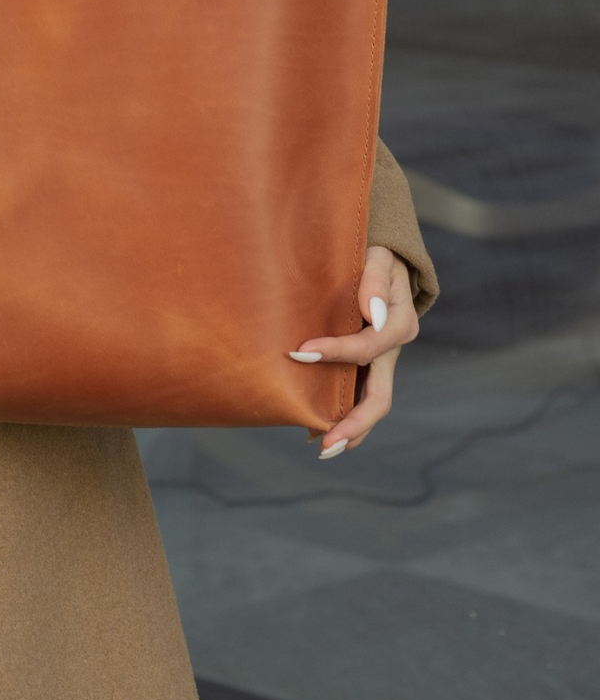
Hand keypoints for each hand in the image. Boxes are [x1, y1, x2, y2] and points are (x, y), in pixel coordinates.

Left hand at [288, 244, 417, 459]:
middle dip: (353, 423)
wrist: (381, 254)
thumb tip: (371, 315)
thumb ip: (374, 281)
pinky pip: (357, 392)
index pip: (368, 348)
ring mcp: (381, 360)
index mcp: (399, 324)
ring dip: (348, 427)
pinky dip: (341, 412)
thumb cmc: (376, 252)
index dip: (336, 352)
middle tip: (324, 444)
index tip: (301, 351)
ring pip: (369, 403)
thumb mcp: (378, 256)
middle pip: (379, 398)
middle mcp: (392, 350)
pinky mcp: (367, 362)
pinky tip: (315, 428)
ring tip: (320, 448)